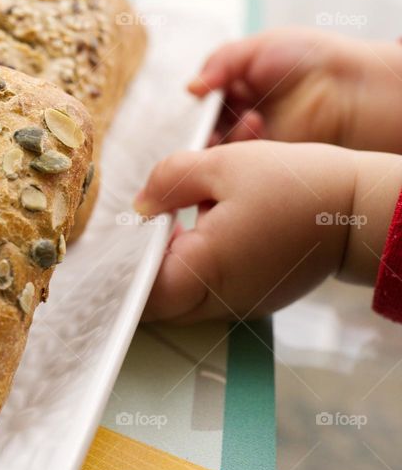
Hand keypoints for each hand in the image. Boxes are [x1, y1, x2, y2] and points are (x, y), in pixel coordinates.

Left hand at [134, 140, 401, 322]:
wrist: (362, 209)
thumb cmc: (298, 186)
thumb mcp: (222, 165)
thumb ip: (168, 181)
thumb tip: (139, 203)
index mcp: (203, 271)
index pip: (139, 293)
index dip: (117, 271)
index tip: (107, 245)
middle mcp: (217, 300)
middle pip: (155, 302)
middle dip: (138, 269)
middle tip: (130, 232)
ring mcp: (236, 304)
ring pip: (180, 298)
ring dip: (166, 265)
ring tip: (165, 223)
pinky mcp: (252, 298)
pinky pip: (207, 291)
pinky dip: (193, 266)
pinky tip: (197, 228)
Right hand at [190, 28, 401, 153]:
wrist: (347, 86)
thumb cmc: (308, 58)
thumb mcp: (256, 48)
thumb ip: (219, 63)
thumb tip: (189, 88)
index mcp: (234, 87)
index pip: (201, 103)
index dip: (195, 105)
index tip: (196, 102)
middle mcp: (238, 113)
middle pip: (205, 128)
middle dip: (205, 125)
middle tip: (212, 120)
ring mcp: (250, 137)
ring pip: (218, 146)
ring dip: (224, 133)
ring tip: (250, 117)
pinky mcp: (263, 157)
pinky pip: (238, 160)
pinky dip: (241, 145)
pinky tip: (258, 126)